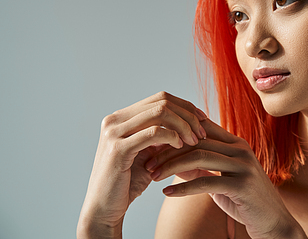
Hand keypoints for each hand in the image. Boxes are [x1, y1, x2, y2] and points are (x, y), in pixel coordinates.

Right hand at [77, 91, 205, 237]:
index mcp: (121, 117)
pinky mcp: (117, 149)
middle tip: (202, 132)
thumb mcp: (148, 153)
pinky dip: (172, 136)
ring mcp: (113, 132)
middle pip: (162, 101)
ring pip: (159, 112)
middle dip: (187, 115)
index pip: (160, 98)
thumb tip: (190, 121)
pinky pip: (153, 132)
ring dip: (183, 125)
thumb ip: (162, 135)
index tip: (202, 119)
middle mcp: (114, 120)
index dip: (185, 106)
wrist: (104, 209)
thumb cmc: (128, 183)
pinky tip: (181, 146)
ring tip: (194, 140)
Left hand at [146, 115, 306, 238]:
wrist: (273, 221)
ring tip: (153, 176)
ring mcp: (243, 166)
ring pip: (199, 157)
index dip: (175, 134)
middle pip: (196, 141)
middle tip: (147, 161)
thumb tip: (174, 161)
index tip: (152, 144)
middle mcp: (241, 149)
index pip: (200, 128)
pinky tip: (166, 192)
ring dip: (171, 167)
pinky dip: (182, 188)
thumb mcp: (221, 179)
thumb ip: (201, 167)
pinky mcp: (242, 185)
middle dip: (168, 150)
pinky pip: (206, 182)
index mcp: (235, 143)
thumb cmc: (244, 199)